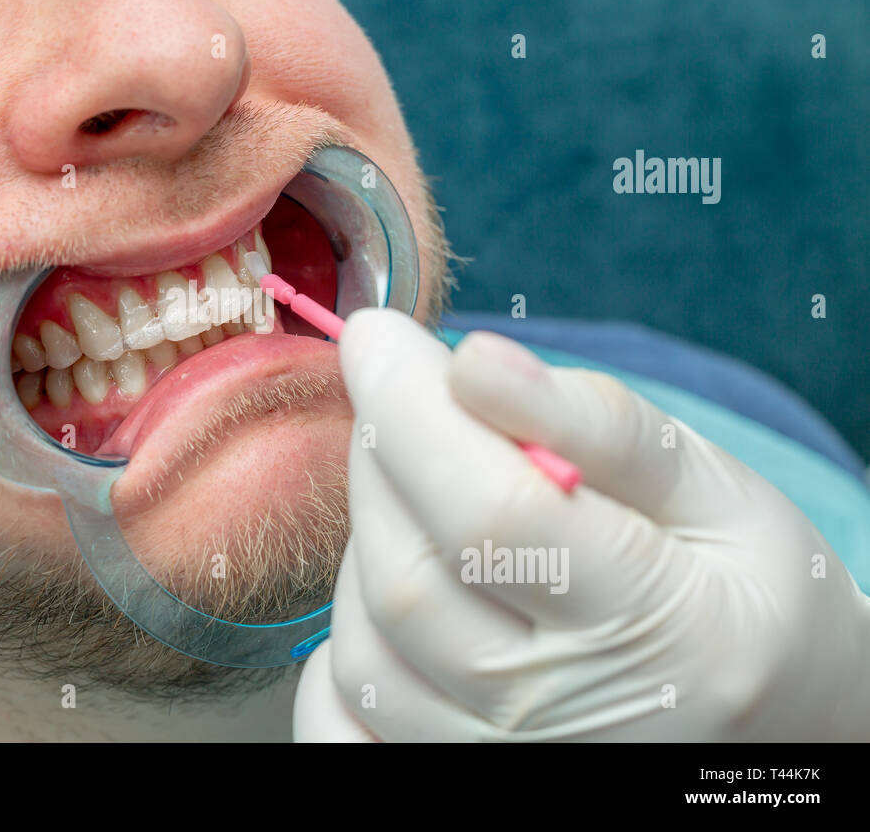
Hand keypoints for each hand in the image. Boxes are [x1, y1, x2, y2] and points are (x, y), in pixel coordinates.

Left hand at [294, 309, 869, 740]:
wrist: (770, 719)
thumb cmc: (743, 588)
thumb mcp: (706, 484)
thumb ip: (592, 422)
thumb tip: (474, 361)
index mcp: (659, 630)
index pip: (488, 514)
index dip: (410, 409)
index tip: (378, 335)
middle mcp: (566, 721)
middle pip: (405, 573)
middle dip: (383, 454)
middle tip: (412, 399)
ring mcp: (499, 766)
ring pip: (362, 638)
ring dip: (368, 536)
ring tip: (431, 494)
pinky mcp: (449, 777)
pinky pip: (341, 711)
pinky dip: (346, 637)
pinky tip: (404, 583)